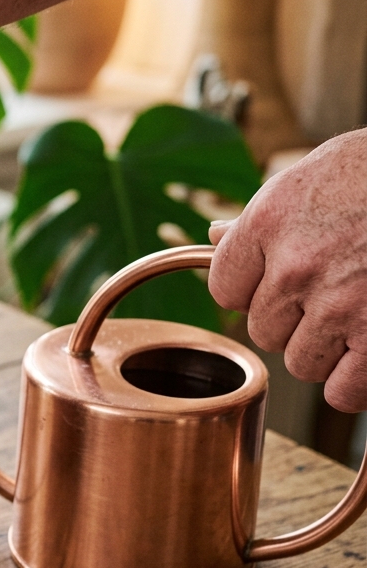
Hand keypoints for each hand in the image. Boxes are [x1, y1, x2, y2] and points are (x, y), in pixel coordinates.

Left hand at [208, 128, 366, 411]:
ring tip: (357, 316)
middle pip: (263, 330)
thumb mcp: (311, 177)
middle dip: (294, 319)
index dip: (254, 290)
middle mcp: (295, 267)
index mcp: (269, 223)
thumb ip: (262, 216)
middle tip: (333, 294)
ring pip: (300, 362)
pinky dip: (354, 383)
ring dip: (325, 350)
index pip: (224, 288)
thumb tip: (216, 235)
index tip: (280, 282)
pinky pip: (343, 391)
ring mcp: (339, 304)